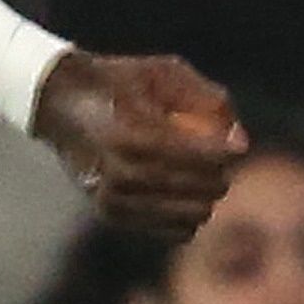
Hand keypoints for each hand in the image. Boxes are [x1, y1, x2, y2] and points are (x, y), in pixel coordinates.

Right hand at [31, 51, 246, 238]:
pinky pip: (169, 230)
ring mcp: (113, 200)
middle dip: (219, 176)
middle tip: (219, 159)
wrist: (61, 103)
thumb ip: (209, 101)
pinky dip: (186, 214)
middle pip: (198, 191)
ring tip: (202, 175)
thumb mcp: (165, 72)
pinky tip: (185, 193)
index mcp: (132, 137)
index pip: (197, 158)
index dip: (226, 154)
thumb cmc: (120, 82)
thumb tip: (241, 142)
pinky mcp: (111, 215)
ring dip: (204, 197)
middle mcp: (120, 174)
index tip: (238, 146)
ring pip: (188, 216)